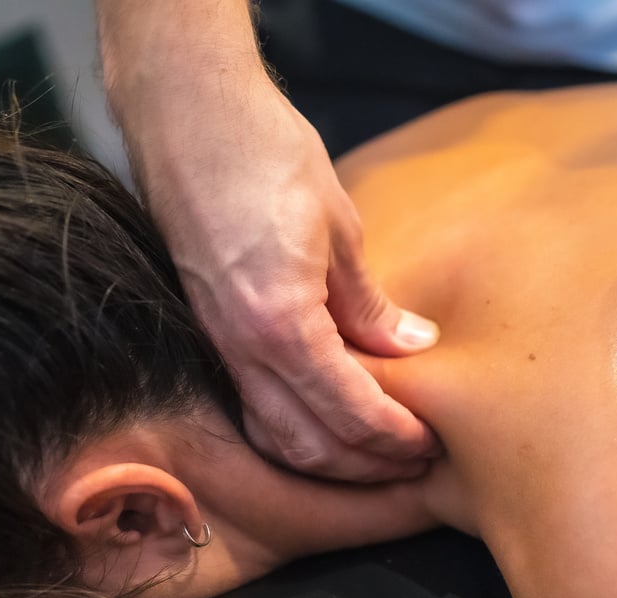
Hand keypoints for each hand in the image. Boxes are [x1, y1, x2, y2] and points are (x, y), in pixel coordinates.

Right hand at [135, 80, 440, 480]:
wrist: (187, 115)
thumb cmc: (264, 155)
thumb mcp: (339, 227)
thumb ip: (369, 303)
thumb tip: (412, 346)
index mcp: (280, 323)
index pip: (347, 411)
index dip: (392, 437)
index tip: (429, 444)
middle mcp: (241, 347)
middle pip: (309, 444)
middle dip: (365, 464)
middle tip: (413, 463)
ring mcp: (217, 343)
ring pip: (273, 437)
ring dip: (328, 458)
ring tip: (376, 454)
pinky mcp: (208, 331)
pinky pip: (252, 406)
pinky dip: (292, 431)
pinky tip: (326, 424)